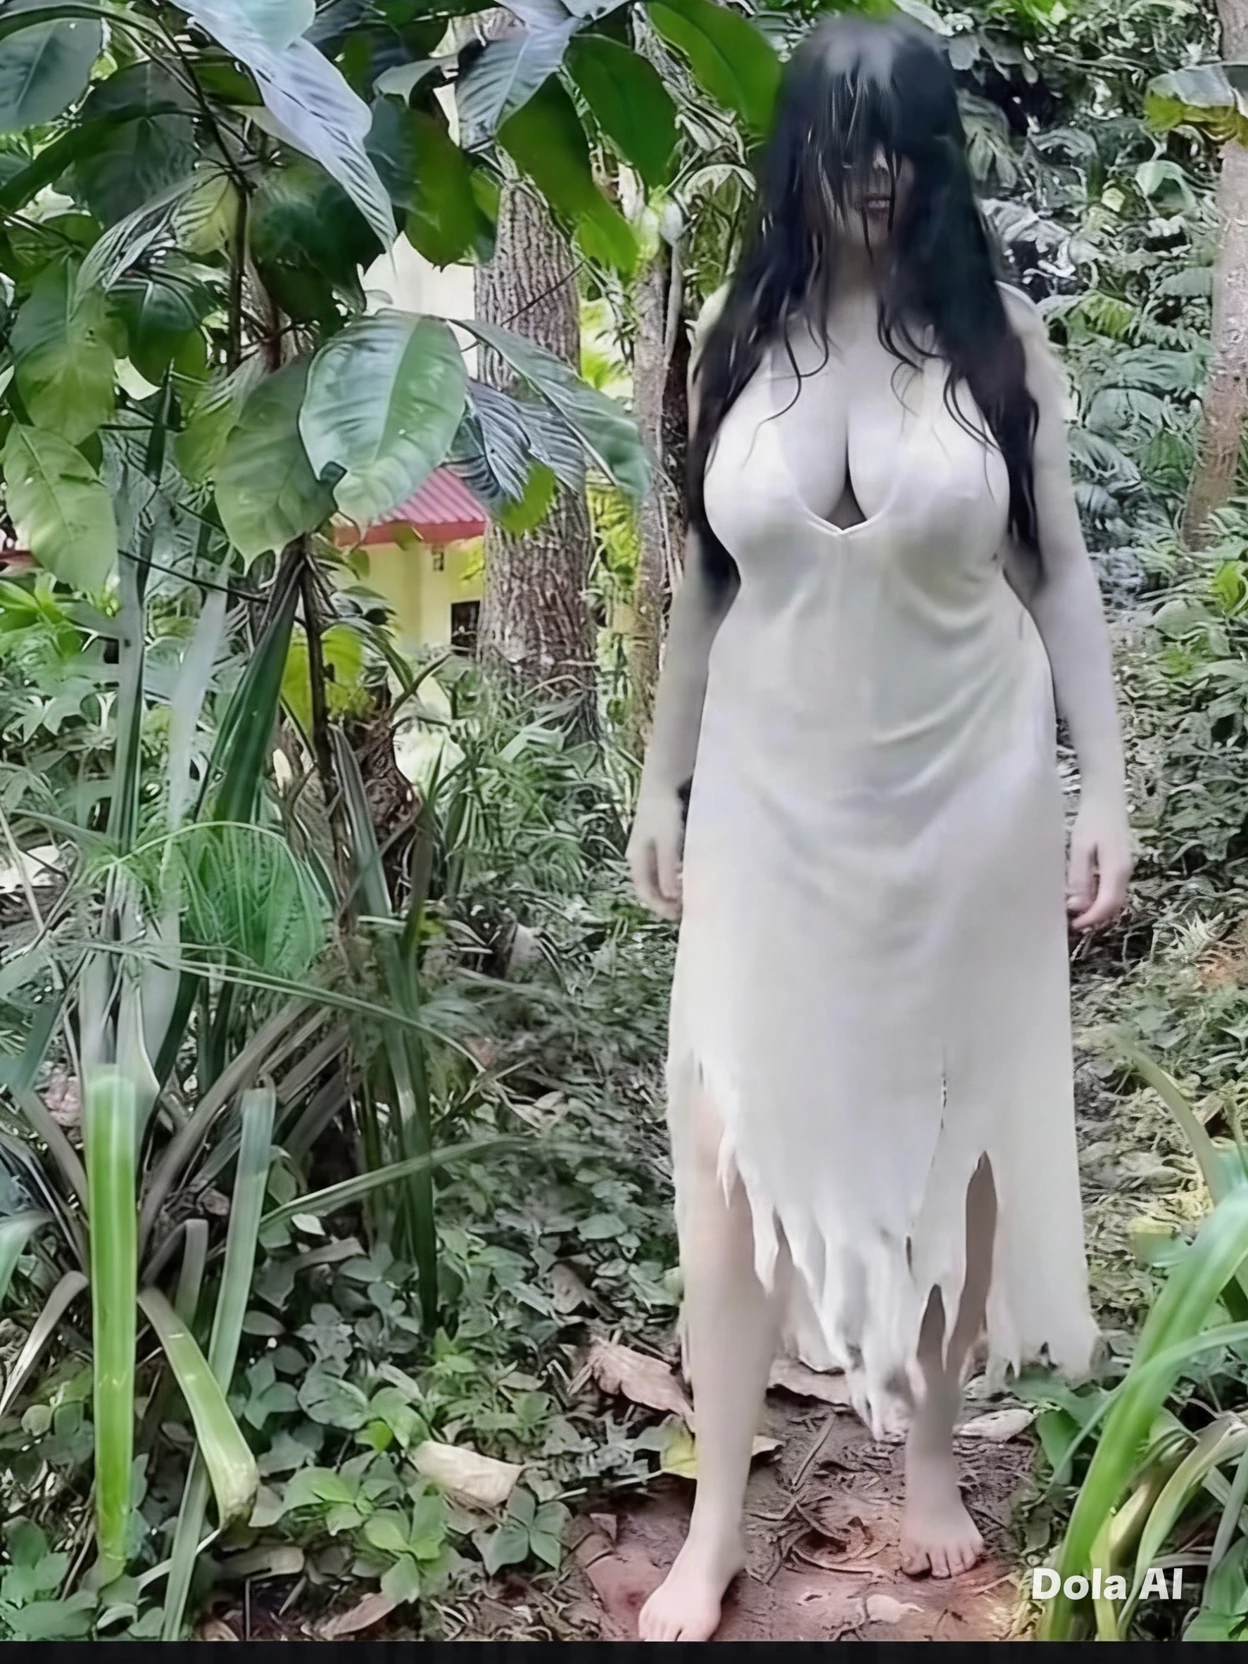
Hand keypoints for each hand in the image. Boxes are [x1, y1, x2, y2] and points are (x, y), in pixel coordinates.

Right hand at [627, 786, 684, 919]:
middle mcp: (642, 854)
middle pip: (654, 886)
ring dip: (677, 886)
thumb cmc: (665, 809)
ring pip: (664, 875)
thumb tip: (672, 899)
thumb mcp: (667, 841)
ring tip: (697, 892)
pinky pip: (672, 862)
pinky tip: (698, 870)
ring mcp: (653, 845)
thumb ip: (667, 870)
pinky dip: (683, 872)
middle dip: (670, 900)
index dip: (662, 908)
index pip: (646, 892)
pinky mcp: (667, 836)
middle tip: (693, 907)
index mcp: (637, 858)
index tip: (682, 915)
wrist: (668, 774)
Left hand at [1067, 795, 1131, 931]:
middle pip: (1113, 906)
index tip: (1072, 926)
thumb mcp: (1080, 847)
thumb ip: (1079, 878)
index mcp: (1117, 869)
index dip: (1090, 919)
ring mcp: (1126, 869)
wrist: (1106, 797)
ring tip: (1073, 912)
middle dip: (1094, 918)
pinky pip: (1112, 889)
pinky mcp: (1121, 865)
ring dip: (1096, 910)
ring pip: (1113, 899)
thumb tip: (1077, 908)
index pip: (1107, 905)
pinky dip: (1098, 898)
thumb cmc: (1091, 819)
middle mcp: (1126, 873)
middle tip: (1070, 922)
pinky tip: (1082, 896)